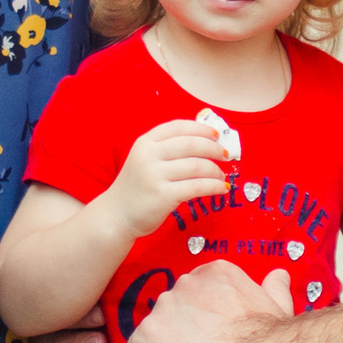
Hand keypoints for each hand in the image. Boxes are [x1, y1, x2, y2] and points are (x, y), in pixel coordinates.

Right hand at [103, 115, 239, 242]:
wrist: (116, 216)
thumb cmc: (137, 188)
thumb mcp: (146, 160)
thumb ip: (168, 149)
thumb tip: (207, 141)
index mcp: (146, 142)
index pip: (179, 127)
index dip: (202, 129)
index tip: (217, 135)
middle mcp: (149, 155)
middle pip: (191, 144)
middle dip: (214, 148)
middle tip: (227, 155)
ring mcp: (155, 175)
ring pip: (197, 166)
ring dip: (215, 170)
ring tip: (221, 176)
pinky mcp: (163, 195)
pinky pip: (197, 187)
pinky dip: (214, 186)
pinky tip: (222, 188)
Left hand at [123, 260, 293, 342]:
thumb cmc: (271, 340)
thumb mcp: (276, 305)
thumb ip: (271, 290)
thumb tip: (278, 277)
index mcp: (213, 274)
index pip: (193, 300)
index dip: (199, 327)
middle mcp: (184, 283)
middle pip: (174, 321)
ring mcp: (163, 309)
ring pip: (158, 341)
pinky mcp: (148, 336)